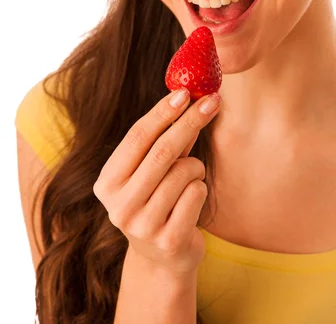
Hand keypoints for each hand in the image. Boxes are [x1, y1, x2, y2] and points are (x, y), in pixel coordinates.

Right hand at [93, 88, 220, 277]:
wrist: (162, 259)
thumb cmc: (158, 200)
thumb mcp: (155, 170)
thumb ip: (167, 138)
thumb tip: (191, 98)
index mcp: (107, 183)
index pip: (137, 137)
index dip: (163, 112)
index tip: (185, 92)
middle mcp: (118, 206)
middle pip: (162, 151)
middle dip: (191, 121)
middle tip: (213, 101)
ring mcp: (142, 226)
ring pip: (184, 171)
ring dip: (196, 166)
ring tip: (190, 178)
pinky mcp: (168, 240)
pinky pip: (197, 193)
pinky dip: (201, 188)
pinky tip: (191, 202)